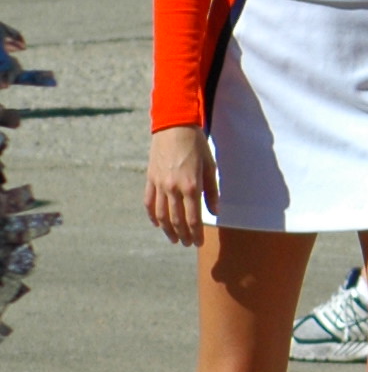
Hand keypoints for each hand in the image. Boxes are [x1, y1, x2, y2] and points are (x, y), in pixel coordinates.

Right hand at [146, 126, 216, 244]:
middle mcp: (173, 188)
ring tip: (174, 239)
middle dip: (183, 235)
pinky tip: (157, 224)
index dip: (196, 233)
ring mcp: (159, 184)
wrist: (174, 127)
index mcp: (191, 186)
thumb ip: (212, 191)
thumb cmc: (196, 145)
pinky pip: (149, 202)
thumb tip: (214, 211)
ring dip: (167, 230)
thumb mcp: (210, 167)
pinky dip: (152, 215)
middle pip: (176, 220)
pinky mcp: (150, 179)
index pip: (193, 218)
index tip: (198, 243)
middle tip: (188, 244)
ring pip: (161, 214)